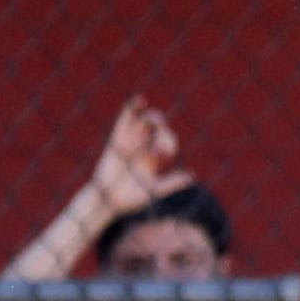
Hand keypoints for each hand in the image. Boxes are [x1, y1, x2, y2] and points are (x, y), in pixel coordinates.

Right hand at [90, 98, 189, 214]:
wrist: (109, 200)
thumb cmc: (132, 199)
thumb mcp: (155, 191)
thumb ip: (171, 183)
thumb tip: (191, 176)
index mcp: (156, 158)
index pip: (167, 143)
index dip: (167, 144)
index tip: (162, 155)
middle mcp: (146, 147)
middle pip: (159, 131)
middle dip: (162, 131)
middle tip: (158, 137)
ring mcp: (132, 140)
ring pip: (145, 122)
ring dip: (152, 118)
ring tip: (155, 122)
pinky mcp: (118, 136)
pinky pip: (126, 118)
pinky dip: (132, 107)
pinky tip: (140, 100)